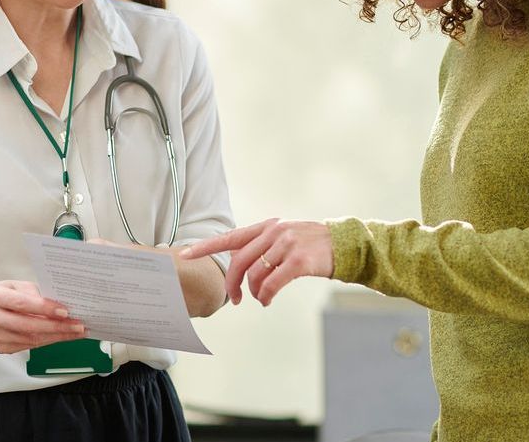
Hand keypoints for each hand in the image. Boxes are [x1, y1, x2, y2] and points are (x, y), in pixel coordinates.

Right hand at [0, 280, 86, 353]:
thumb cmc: (1, 296)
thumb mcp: (14, 285)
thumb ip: (33, 292)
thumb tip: (56, 305)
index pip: (22, 304)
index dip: (45, 309)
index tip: (65, 312)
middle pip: (29, 326)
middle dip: (57, 327)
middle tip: (77, 326)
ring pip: (32, 339)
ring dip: (57, 336)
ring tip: (75, 332)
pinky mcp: (1, 348)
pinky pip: (30, 346)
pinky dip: (48, 341)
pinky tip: (60, 336)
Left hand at [181, 219, 333, 305]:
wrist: (344, 244)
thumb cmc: (310, 245)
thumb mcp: (284, 238)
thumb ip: (262, 247)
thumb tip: (238, 268)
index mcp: (266, 227)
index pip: (229, 237)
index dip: (205, 246)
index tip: (184, 254)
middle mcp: (273, 233)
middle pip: (239, 262)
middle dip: (232, 284)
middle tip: (235, 300)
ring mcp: (286, 245)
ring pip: (255, 275)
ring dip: (254, 292)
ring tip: (261, 298)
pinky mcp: (298, 261)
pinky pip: (272, 283)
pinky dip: (266, 295)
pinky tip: (268, 300)